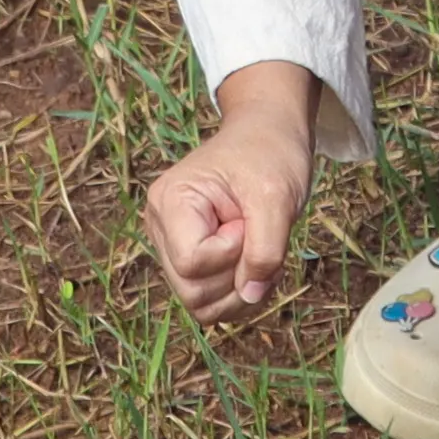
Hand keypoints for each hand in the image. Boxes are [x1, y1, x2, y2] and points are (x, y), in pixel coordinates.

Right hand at [142, 89, 319, 318]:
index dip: (232, 253)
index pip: (193, 263)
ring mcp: (172, 246)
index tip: (249, 220)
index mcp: (170, 202)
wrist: (268, 135)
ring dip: (241, 291)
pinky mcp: (190, 259)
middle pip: (193, 291)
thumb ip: (265, 250)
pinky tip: (256, 261)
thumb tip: (251, 296)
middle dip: (238, 277)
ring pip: (200, 303)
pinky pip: (209, 300)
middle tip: (260, 236)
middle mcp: (161, 226)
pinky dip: (240, 292)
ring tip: (261, 250)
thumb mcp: (277, 197)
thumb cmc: (270, 154)